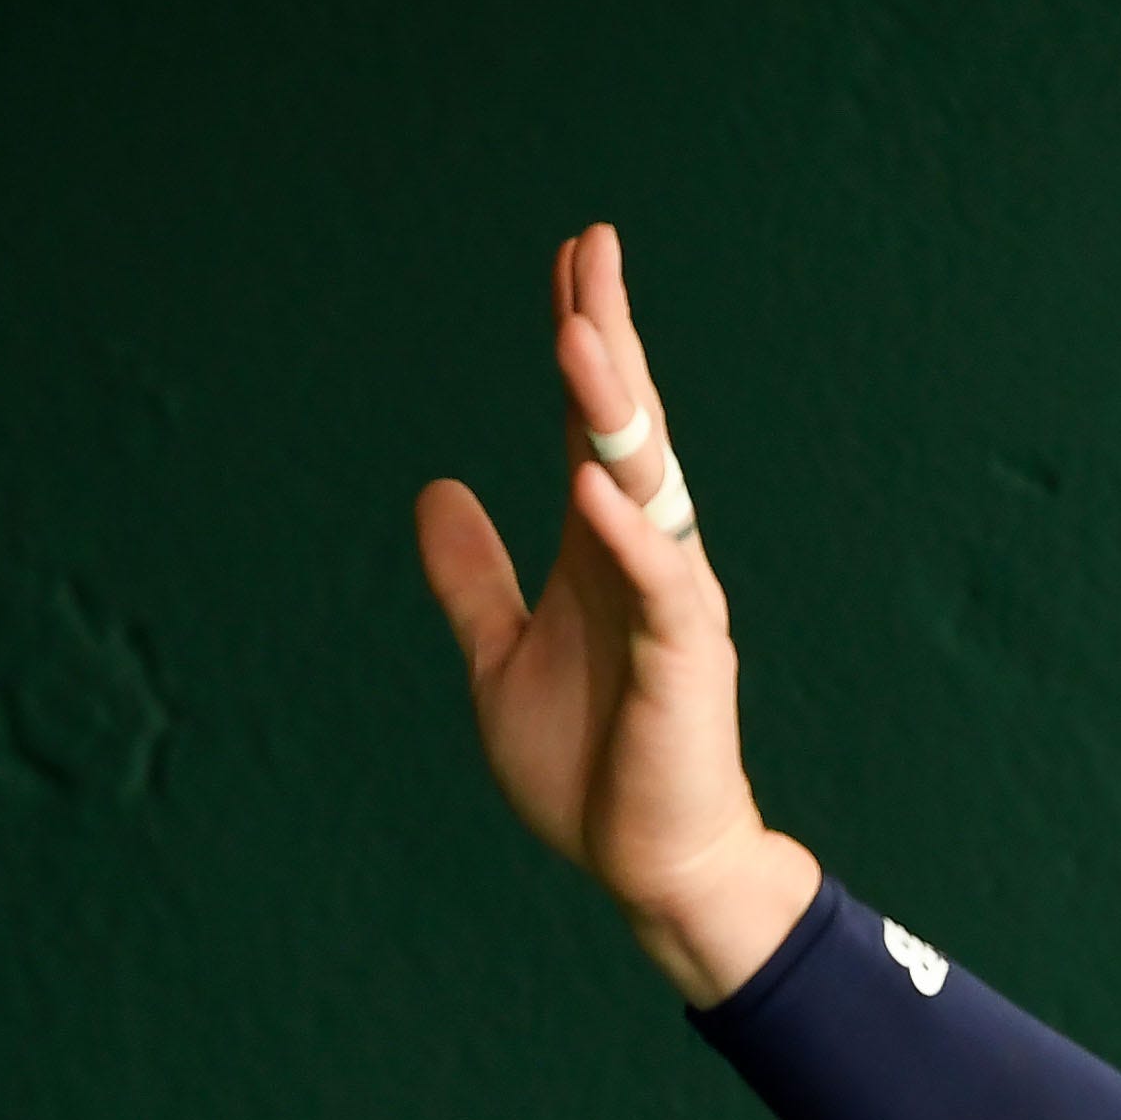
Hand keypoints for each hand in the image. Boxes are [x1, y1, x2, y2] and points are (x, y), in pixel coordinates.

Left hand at [416, 223, 819, 1003]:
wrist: (649, 867)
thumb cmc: (589, 769)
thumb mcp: (499, 659)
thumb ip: (471, 578)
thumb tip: (434, 487)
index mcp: (598, 550)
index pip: (587, 427)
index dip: (582, 343)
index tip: (573, 260)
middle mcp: (642, 557)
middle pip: (624, 428)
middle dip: (607, 341)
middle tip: (591, 252)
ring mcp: (670, 602)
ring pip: (644, 485)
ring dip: (611, 411)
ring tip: (578, 335)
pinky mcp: (686, 659)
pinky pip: (655, 582)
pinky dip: (622, 532)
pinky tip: (588, 482)